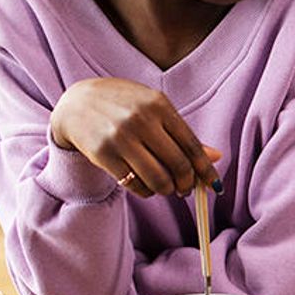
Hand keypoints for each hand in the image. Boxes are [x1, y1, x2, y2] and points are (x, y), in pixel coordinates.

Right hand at [50, 78, 221, 198]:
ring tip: (166, 188)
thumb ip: (182, 134)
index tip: (213, 184)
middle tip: (186, 189)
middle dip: (187, 184)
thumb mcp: (154, 110)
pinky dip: (146, 192)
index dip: (206, 170)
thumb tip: (217, 157)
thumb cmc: (124, 106)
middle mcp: (141, 120)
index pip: (192, 146)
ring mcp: (121, 137)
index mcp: (159, 105)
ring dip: (167, 190)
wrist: (77, 103)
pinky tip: (145, 186)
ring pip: (158, 179)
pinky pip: (135, 185)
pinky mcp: (104, 154)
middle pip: (179, 165)